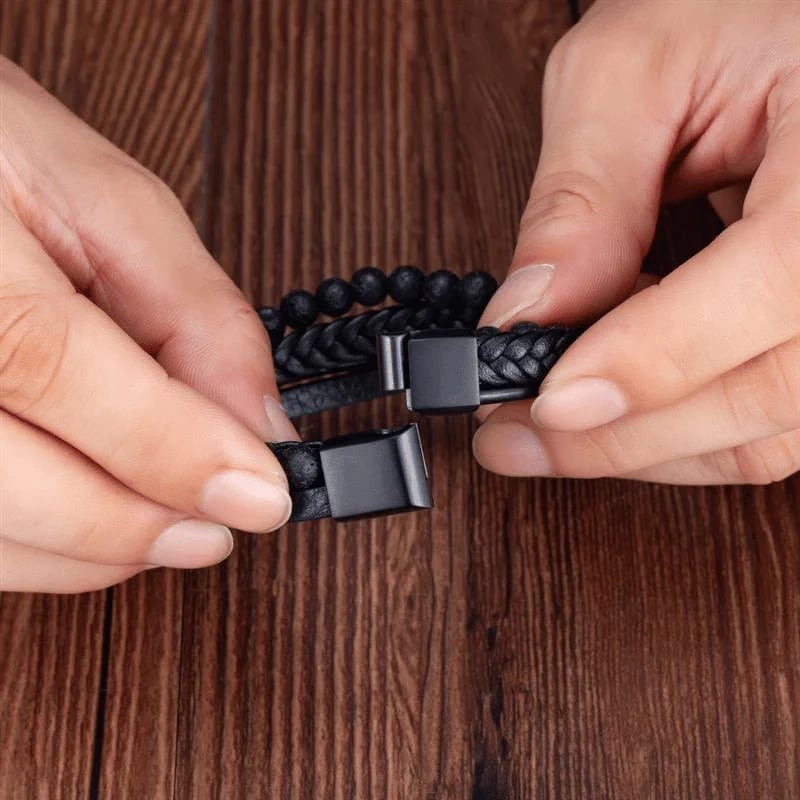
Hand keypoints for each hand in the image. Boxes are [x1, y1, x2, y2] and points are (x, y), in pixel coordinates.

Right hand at [0, 59, 297, 592]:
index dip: (169, 447)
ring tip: (168, 521)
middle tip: (218, 526)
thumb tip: (261, 426)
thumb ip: (197, 316)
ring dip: (98, 550)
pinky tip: (101, 515)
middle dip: (135, 526)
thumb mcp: (112, 205)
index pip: (52, 367)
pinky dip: (50, 547)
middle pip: (4, 479)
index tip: (261, 494)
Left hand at [474, 0, 799, 485]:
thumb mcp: (639, 69)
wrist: (791, 29)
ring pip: (770, 431)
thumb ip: (583, 197)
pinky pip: (770, 419)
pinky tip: (614, 410)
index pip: (772, 284)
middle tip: (515, 436)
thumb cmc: (743, 11)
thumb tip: (524, 313)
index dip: (653, 360)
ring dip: (645, 446)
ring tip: (547, 433)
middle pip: (769, 393)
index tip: (549, 400)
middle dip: (623, 435)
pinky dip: (681, 429)